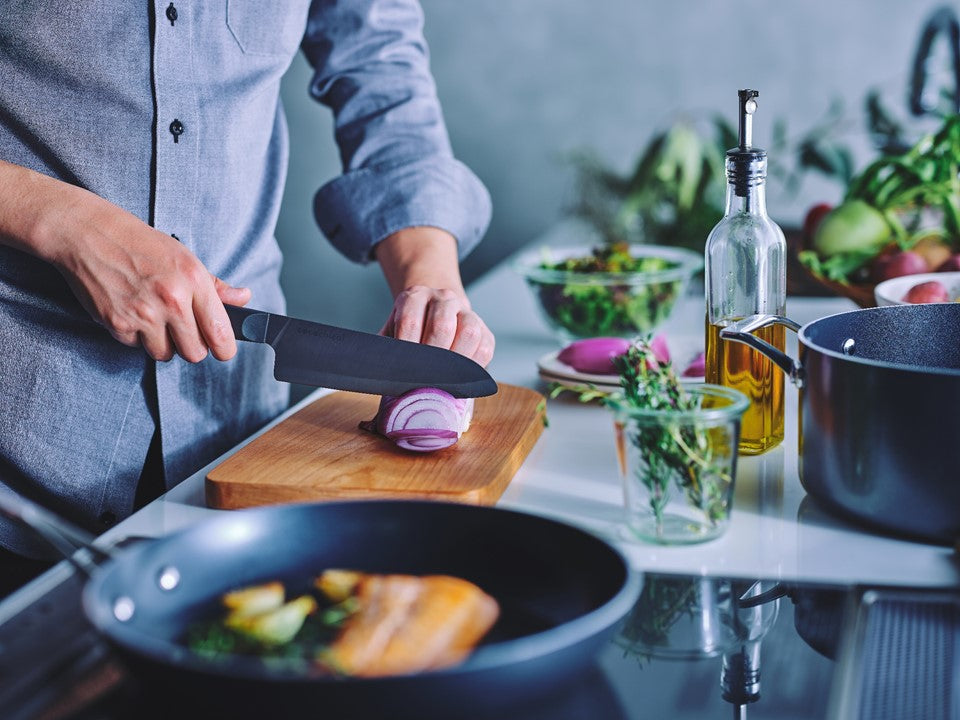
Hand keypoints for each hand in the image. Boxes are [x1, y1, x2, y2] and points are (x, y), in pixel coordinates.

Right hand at [0, 161, 247, 361]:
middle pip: (195, 353)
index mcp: (194, 280)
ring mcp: (143, 314)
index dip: (224, 348)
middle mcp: (171, 299)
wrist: (89, 234)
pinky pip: (137, 346)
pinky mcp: (118, 324)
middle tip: (184, 331)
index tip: (223, 350)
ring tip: (155, 317)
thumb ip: (215, 285)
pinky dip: (136, 335)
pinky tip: (132, 311)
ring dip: (163, 343)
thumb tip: (243, 298)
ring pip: (166, 354)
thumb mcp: (185, 257)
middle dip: (192, 346)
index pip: (220, 333)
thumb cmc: (140, 244)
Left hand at [375, 226, 494, 366]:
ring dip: (456, 361)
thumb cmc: (409, 331)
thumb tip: (380, 377)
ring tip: (443, 380)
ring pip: (468, 333)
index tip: (402, 371)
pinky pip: (484, 347)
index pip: (410, 321)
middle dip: (432, 358)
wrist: (434, 311)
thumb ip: (386, 350)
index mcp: (415, 296)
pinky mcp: (484, 329)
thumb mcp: (392, 332)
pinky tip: (460, 377)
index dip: (406, 349)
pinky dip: (473, 366)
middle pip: (441, 326)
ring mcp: (466, 311)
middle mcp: (443, 298)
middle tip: (423, 380)